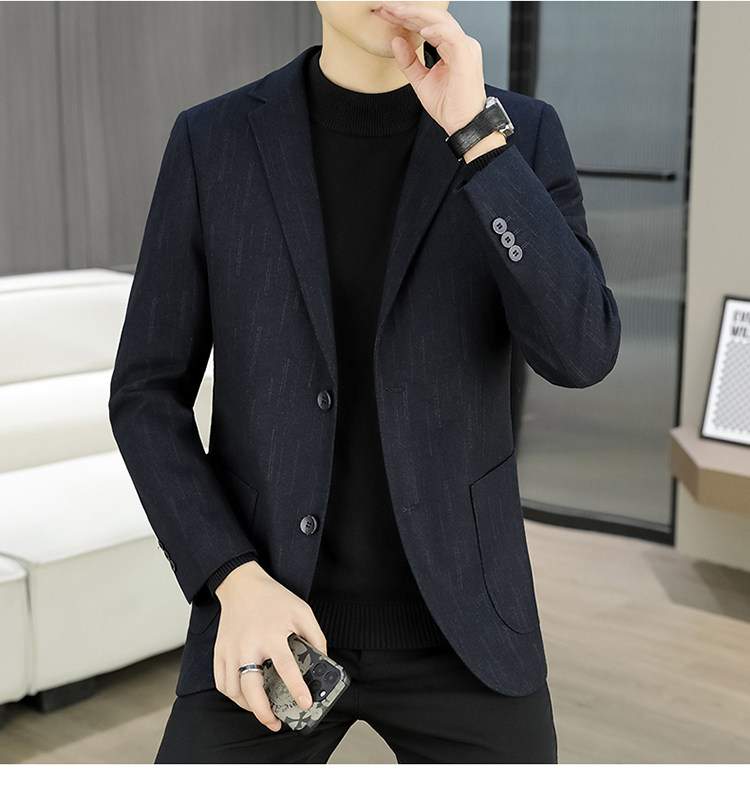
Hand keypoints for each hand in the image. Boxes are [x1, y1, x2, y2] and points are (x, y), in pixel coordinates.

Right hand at [213, 561, 327, 730]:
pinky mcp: (219, 651)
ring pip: (234, 690)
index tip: (305, 703)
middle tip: (275, 722)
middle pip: (251, 688)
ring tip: (263, 709)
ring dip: (248, 706)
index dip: (296, 689)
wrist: (242, 585)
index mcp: (271, 634)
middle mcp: (248, 644)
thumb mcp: (302, 611)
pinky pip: (221, 683)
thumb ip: (315, 635)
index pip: (286, 667)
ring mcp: (230, 649)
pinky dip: (233, 695)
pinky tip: (245, 696)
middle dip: (264, 712)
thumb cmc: (273, 598)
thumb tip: (323, 660)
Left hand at [374, 3, 489, 135]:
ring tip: (397, 11)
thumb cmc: (449, 106)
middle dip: (408, 10)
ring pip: (441, 20)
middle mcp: (459, 43)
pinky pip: (451, 34)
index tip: (385, 14)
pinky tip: (420, 28)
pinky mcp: (467, 56)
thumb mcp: (421, 81)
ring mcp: (465, 47)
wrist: (464, 125)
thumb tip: (395, 41)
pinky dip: (436, 29)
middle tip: (386, 6)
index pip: (427, 24)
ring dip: (418, 13)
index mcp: (450, 47)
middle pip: (433, 17)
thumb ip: (409, 62)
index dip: (406, 17)